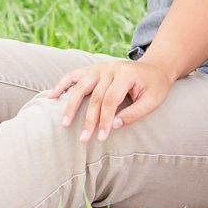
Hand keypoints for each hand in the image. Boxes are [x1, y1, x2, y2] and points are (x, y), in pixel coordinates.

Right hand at [43, 59, 174, 141]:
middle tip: (83, 140)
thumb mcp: (153, 101)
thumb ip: (134, 114)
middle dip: (89, 120)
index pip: (110, 100)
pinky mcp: (93, 69)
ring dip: (71, 105)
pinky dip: (62, 84)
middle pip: (95, 96)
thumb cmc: (155, 87)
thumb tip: (113, 126)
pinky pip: (74, 75)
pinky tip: (52, 96)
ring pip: (81, 86)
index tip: (101, 137)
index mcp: (126, 74)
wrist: (155, 67)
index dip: (105, 119)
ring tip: (65, 123)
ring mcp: (100, 67)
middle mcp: (110, 68)